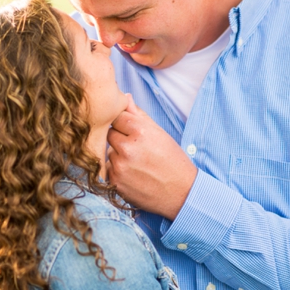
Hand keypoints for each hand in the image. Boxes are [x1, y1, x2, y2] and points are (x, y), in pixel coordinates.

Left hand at [107, 95, 197, 219]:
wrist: (181, 193)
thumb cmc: (172, 160)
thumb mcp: (160, 133)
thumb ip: (139, 114)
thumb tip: (124, 96)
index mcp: (140, 131)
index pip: (117, 117)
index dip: (125, 125)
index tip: (134, 133)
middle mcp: (127, 147)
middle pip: (109, 134)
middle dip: (120, 140)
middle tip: (137, 150)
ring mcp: (119, 166)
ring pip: (108, 152)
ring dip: (118, 156)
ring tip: (137, 164)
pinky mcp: (114, 181)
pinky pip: (107, 169)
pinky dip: (116, 171)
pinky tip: (133, 175)